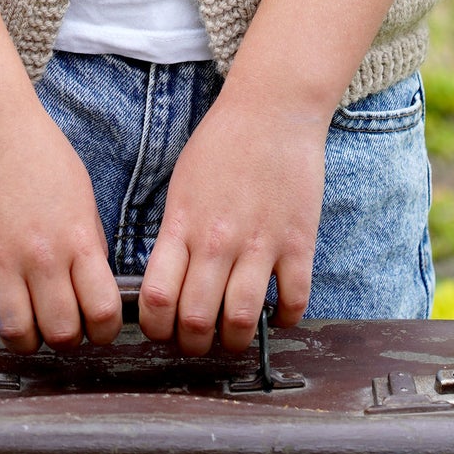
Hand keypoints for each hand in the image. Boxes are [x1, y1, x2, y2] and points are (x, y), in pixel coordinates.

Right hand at [0, 85, 121, 374]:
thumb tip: (94, 288)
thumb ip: (88, 243)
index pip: (102, 310)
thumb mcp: (82, 195)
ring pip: (16, 331)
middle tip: (64, 328)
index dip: (106, 330)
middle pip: (61, 330)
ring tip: (30, 333)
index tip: (100, 328)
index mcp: (76, 238)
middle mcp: (39, 256)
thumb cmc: (40, 154)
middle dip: (67, 338)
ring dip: (26, 342)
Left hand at [138, 84, 325, 353]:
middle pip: (196, 320)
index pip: (156, 298)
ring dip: (234, 341)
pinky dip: (285, 319)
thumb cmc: (222, 144)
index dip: (155, 328)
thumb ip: (174, 235)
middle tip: (198, 339)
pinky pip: (293, 300)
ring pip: (240, 320)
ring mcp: (260, 243)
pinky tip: (277, 314)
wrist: (273, 109)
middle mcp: (218, 240)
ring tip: (233, 335)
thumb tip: (164, 285)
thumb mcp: (182, 186)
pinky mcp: (299, 241)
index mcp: (183, 225)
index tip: (163, 329)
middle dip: (192, 344)